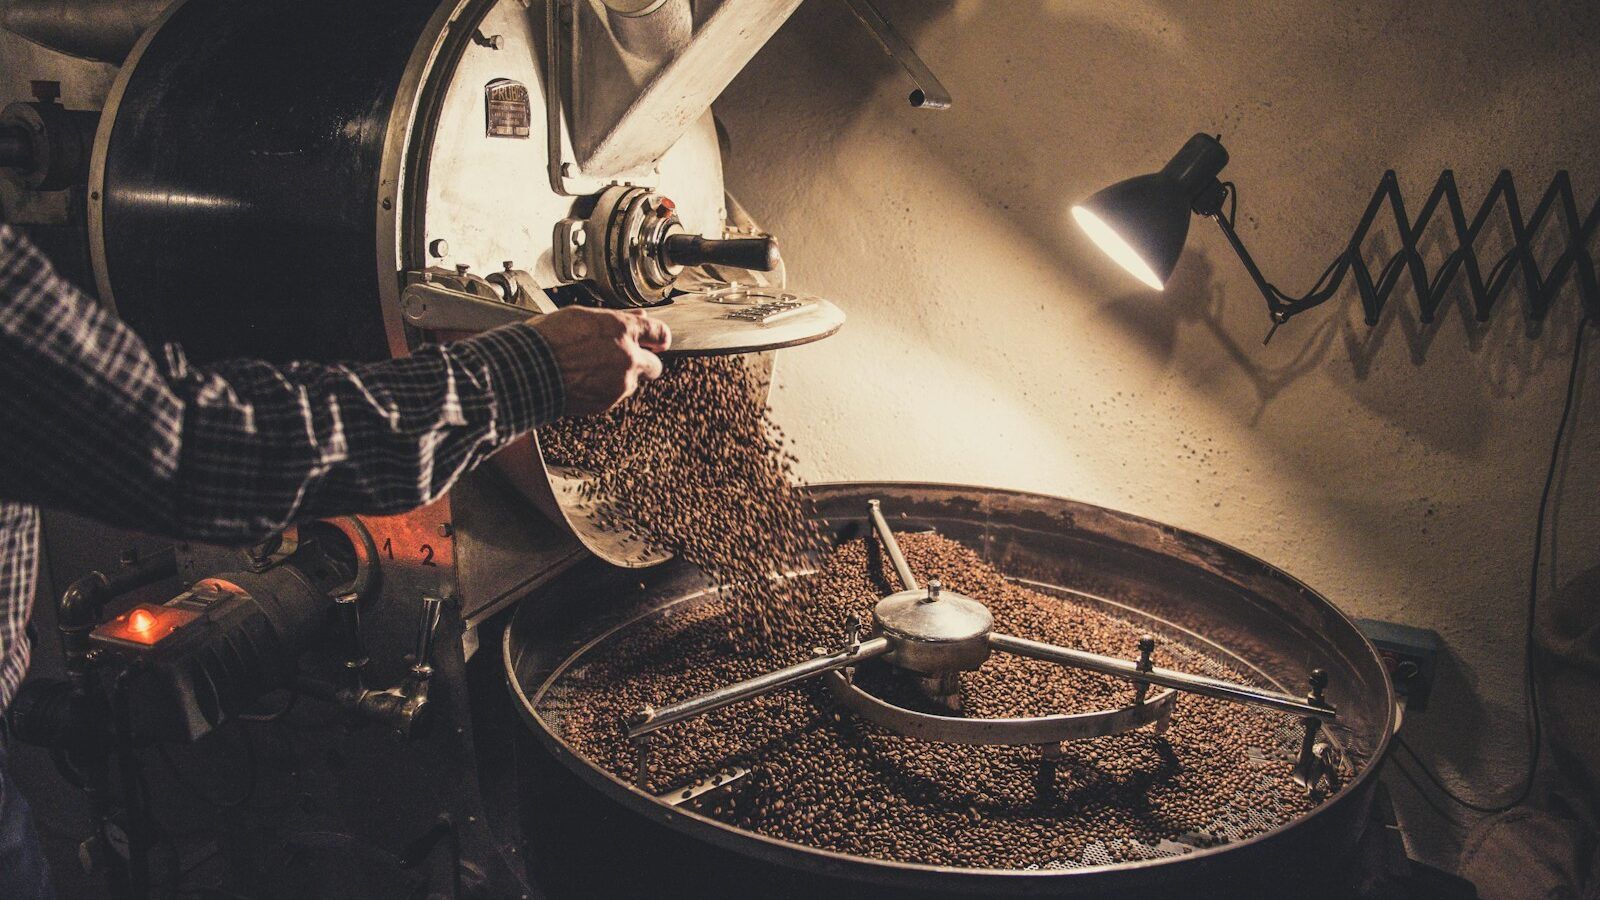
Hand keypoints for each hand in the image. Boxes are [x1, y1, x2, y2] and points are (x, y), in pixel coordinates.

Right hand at [529, 307, 670, 415]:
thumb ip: (616, 319)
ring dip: (619, 377)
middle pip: (655, 365)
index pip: (659, 332)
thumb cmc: (548, 340)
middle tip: (623, 358)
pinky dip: (604, 390)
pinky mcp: (608, 402)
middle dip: (643, 362)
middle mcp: (627, 357)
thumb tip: (637, 317)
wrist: (528, 371)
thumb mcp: (582, 316)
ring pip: (632, 382)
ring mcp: (619, 382)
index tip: (658, 341)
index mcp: (622, 330)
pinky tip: (583, 380)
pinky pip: (614, 395)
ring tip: (590, 369)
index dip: (660, 337)